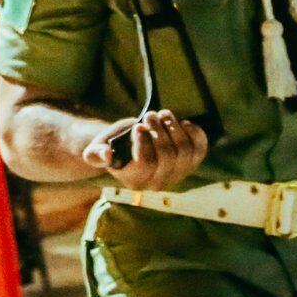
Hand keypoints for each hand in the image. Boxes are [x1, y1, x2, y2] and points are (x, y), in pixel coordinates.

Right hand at [82, 110, 206, 189]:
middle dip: (159, 130)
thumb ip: (96, 154)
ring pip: (184, 150)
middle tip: (150, 115)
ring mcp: (176, 174)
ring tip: (162, 115)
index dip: (144, 143)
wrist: (129, 145)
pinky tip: (183, 124)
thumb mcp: (96, 149)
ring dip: (174, 127)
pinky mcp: (190, 163)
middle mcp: (157, 182)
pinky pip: (200, 149)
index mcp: (134, 180)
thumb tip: (106, 155)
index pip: (146, 164)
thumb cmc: (112, 146)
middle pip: (167, 155)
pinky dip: (195, 133)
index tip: (139, 126)